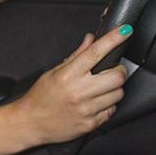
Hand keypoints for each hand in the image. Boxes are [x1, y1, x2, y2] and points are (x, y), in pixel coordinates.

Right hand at [13, 25, 133, 145]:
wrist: (30, 123)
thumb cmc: (40, 98)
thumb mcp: (53, 73)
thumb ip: (76, 56)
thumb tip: (91, 40)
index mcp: (67, 76)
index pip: (95, 52)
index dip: (114, 39)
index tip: (125, 30)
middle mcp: (78, 92)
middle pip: (117, 76)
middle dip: (118, 71)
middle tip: (110, 72)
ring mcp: (85, 109)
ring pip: (118, 94)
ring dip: (113, 90)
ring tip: (98, 92)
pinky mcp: (90, 124)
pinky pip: (112, 110)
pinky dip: (107, 106)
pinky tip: (94, 105)